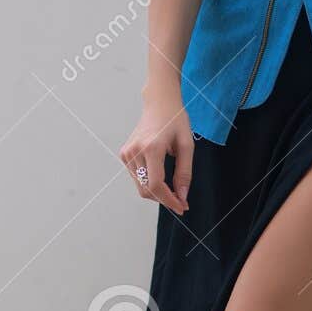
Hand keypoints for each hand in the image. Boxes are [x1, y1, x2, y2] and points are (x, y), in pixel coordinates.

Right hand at [120, 95, 193, 215]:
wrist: (159, 103)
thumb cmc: (176, 121)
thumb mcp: (186, 145)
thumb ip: (184, 173)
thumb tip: (182, 196)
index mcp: (151, 147)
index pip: (155, 184)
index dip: (169, 200)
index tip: (182, 207)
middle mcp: (135, 151)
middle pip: (146, 189)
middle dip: (164, 199)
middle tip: (181, 201)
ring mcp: (127, 153)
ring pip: (140, 186)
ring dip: (157, 193)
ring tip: (173, 189)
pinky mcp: (124, 154)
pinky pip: (136, 178)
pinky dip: (149, 183)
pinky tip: (161, 177)